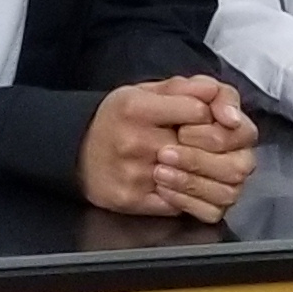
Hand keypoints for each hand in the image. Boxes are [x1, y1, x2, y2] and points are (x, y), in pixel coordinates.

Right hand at [78, 77, 258, 222]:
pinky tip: (180, 184)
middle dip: (208, 146)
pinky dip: (187, 196)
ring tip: (194, 165)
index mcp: (136, 108)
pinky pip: (179, 204)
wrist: (76, 152)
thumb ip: (184, 87)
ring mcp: (134, 174)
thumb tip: (216, 92)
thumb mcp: (143, 91)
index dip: (208, 115)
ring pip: (194, 179)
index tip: (201, 118)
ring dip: (201, 173)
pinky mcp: (133, 200)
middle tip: (202, 144)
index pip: (199, 111)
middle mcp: (134, 141)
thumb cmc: (116, 119)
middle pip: (200, 147)